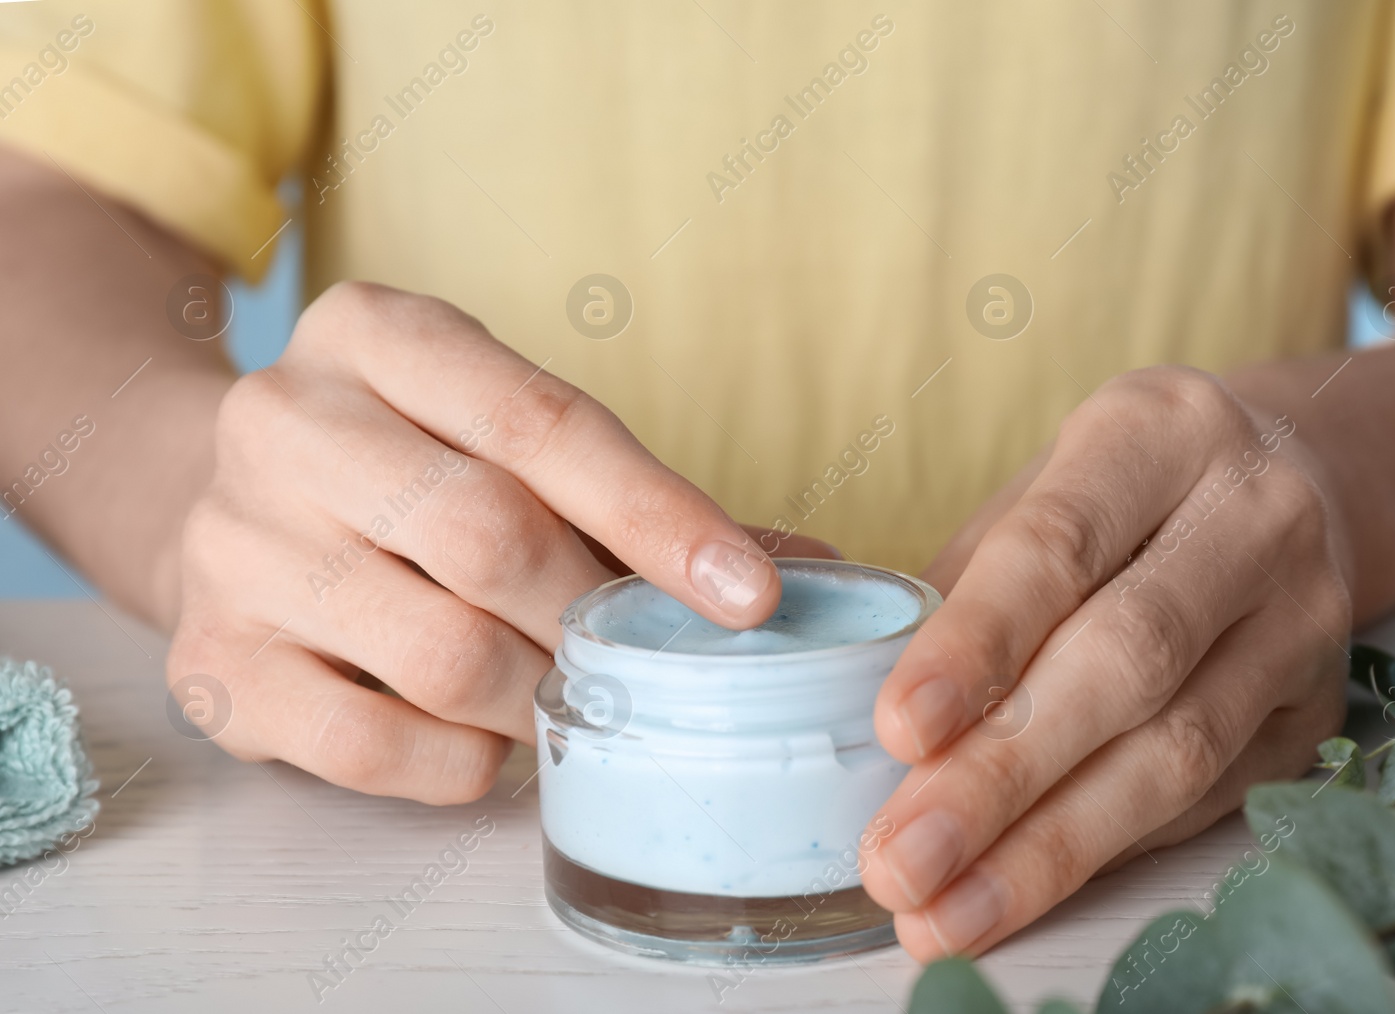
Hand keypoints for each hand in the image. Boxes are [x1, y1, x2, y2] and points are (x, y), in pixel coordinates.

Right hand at [165, 281, 802, 802]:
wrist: (210, 499)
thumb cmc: (403, 466)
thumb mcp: (493, 429)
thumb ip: (626, 492)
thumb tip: (803, 570)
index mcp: (377, 334)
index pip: (542, 422)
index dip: (660, 515)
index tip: (749, 596)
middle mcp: (286, 420)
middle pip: (488, 535)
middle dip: (589, 616)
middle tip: (630, 655)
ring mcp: (236, 542)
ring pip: (440, 652)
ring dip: (535, 694)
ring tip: (558, 691)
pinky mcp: (211, 657)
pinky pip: (370, 746)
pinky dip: (460, 762)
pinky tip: (481, 739)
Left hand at [862, 365, 1351, 958]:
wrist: (1284, 485)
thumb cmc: (1118, 500)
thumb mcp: (1039, 495)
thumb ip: (967, 592)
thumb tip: (882, 731)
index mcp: (1159, 432)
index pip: (1057, 546)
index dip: (975, 646)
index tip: (897, 732)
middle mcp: (1255, 516)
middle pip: (1124, 661)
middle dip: (1001, 774)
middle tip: (903, 859)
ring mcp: (1306, 617)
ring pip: (1176, 752)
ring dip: (1048, 846)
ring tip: (945, 909)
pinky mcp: (1320, 710)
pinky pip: (1208, 800)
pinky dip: (1105, 851)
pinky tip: (1022, 888)